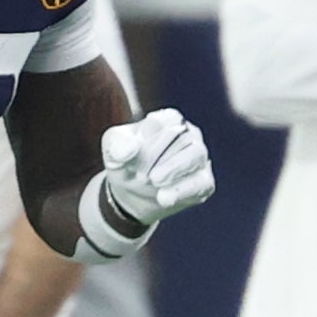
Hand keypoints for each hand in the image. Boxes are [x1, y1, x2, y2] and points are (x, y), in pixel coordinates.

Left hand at [96, 108, 215, 228]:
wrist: (132, 194)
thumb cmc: (126, 162)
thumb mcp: (112, 150)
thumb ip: (117, 144)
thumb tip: (131, 148)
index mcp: (168, 119)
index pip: (167, 120)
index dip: (151, 137)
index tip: (132, 153)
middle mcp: (189, 134)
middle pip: (182, 137)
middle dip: (159, 155)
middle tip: (139, 174)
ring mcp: (198, 158)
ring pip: (196, 155)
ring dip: (175, 168)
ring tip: (155, 180)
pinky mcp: (203, 182)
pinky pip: (201, 183)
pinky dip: (183, 190)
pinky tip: (164, 198)